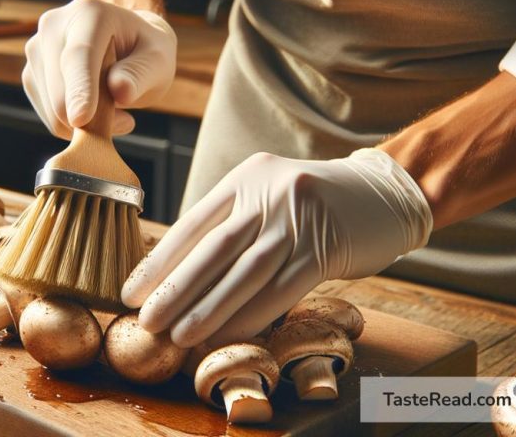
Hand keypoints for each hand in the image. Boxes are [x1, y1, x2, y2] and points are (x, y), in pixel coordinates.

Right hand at [22, 0, 176, 138]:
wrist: (125, 45)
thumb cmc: (144, 51)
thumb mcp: (158, 60)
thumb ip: (141, 73)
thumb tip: (120, 89)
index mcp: (89, 13)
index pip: (79, 55)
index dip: (80, 88)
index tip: (81, 119)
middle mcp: (54, 25)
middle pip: (59, 87)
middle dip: (90, 117)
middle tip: (126, 120)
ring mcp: (36, 49)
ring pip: (51, 108)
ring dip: (84, 123)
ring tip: (114, 111)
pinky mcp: (31, 74)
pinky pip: (48, 116)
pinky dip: (72, 125)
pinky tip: (95, 112)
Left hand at [122, 149, 432, 346]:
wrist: (382, 192)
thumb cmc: (314, 201)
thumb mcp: (267, 194)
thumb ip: (232, 223)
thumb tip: (184, 275)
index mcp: (245, 178)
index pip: (193, 223)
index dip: (161, 261)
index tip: (133, 291)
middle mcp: (268, 194)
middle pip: (213, 249)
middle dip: (176, 289)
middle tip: (147, 321)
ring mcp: (298, 220)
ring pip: (244, 273)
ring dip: (209, 309)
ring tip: (180, 337)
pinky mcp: (325, 246)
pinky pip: (280, 289)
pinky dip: (251, 315)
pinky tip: (227, 336)